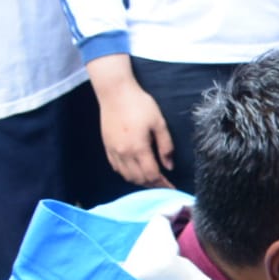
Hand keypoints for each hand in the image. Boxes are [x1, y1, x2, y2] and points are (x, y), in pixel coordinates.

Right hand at [86, 53, 174, 187]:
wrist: (115, 92)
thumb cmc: (139, 104)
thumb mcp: (159, 123)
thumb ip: (166, 146)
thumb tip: (169, 166)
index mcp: (138, 148)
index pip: (152, 175)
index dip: (163, 185)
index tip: (172, 188)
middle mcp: (123, 153)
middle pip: (139, 179)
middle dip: (153, 185)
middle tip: (164, 185)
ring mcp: (113, 151)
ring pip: (127, 176)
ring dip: (140, 182)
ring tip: (152, 179)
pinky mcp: (106, 147)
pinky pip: (117, 168)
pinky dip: (127, 174)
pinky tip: (135, 171)